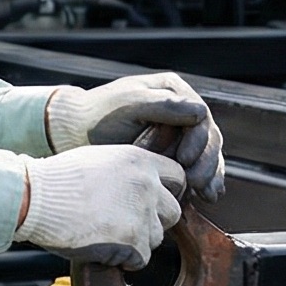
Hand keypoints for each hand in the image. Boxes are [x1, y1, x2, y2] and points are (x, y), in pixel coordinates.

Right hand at [16, 145, 184, 269]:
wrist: (34, 199)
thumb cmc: (55, 180)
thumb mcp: (98, 160)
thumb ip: (126, 171)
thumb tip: (140, 185)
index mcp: (139, 160)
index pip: (178, 177)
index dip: (165, 192)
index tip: (150, 202)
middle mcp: (147, 184)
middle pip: (173, 211)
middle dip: (152, 220)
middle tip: (125, 224)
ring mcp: (142, 213)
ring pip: (157, 237)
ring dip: (137, 241)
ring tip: (106, 235)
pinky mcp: (132, 241)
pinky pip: (141, 259)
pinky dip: (124, 259)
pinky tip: (101, 247)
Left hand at [47, 72, 224, 199]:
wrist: (74, 133)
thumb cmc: (96, 116)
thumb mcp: (127, 106)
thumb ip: (163, 106)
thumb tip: (200, 112)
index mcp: (172, 90)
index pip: (200, 116)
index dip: (199, 140)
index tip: (185, 160)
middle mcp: (180, 110)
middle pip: (208, 137)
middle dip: (207, 162)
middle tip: (197, 183)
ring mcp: (179, 133)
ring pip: (207, 154)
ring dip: (211, 175)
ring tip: (207, 194)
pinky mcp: (174, 153)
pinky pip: (197, 166)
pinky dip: (205, 180)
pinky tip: (207, 195)